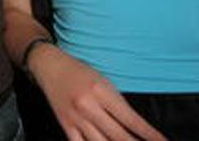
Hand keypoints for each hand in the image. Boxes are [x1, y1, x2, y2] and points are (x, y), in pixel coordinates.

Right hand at [30, 46, 166, 140]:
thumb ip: (118, 105)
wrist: (49, 66)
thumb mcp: (104, 81)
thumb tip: (136, 129)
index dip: (150, 136)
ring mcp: (76, 118)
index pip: (132, 120)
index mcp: (102, 91)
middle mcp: (88, 106)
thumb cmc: (79, 71)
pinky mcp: (65, 125)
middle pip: (119, 137)